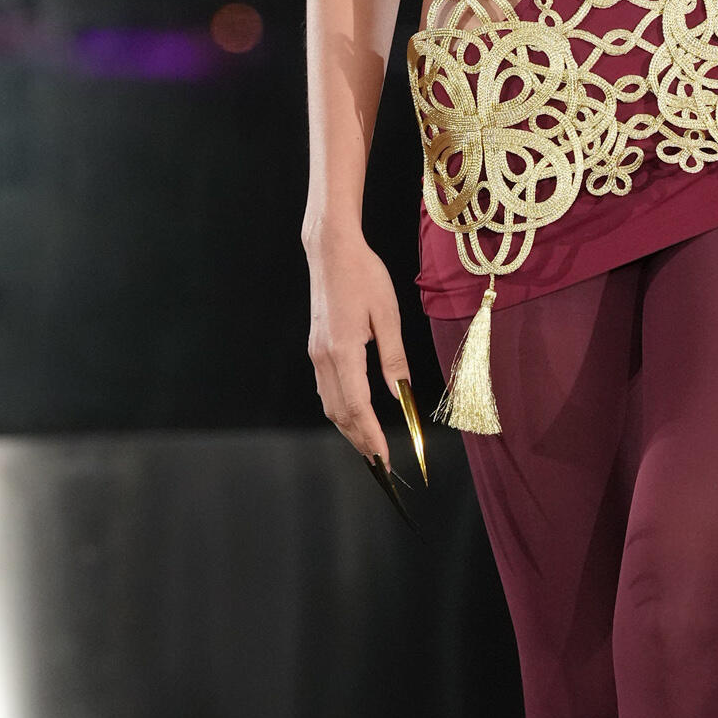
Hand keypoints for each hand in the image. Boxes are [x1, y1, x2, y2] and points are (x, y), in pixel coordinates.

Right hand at [304, 230, 409, 467]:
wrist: (331, 251)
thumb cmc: (364, 276)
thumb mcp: (388, 315)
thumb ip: (394, 359)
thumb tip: (400, 395)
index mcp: (343, 351)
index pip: (357, 407)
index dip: (371, 437)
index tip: (385, 460)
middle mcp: (324, 357)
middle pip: (340, 414)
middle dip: (360, 442)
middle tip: (381, 465)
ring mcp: (316, 354)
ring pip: (330, 405)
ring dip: (350, 429)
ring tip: (371, 446)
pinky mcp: (316, 349)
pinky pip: (327, 390)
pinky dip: (341, 410)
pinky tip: (355, 416)